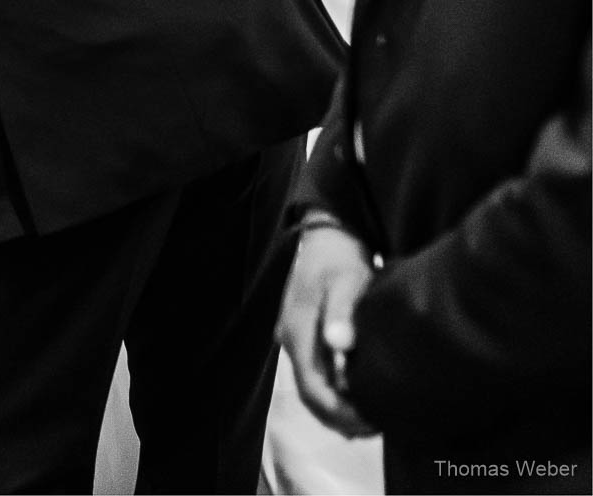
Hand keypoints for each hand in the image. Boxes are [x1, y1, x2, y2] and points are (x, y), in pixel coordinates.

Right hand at [275, 224, 377, 438]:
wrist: (326, 240)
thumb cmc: (339, 261)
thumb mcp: (346, 281)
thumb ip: (342, 312)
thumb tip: (339, 345)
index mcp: (297, 332)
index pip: (311, 387)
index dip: (337, 411)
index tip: (369, 422)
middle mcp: (291, 341)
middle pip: (309, 394)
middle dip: (339, 417)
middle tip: (377, 427)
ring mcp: (296, 341)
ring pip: (312, 388)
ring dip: (337, 409)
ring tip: (373, 419)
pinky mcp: (306, 339)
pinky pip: (317, 376)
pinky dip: (336, 394)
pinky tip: (359, 398)